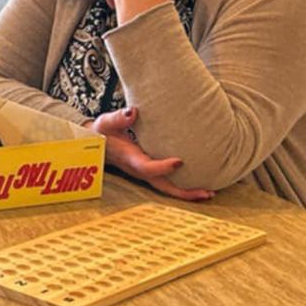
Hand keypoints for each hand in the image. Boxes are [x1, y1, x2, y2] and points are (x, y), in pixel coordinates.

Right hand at [86, 106, 213, 201]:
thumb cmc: (103, 132)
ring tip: (209, 192)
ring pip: (167, 187)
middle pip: (163, 186)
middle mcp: (139, 169)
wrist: (96, 145)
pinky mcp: (149, 171)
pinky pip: (167, 182)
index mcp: (130, 158)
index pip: (147, 167)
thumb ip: (119, 118)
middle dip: (184, 192)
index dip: (163, 167)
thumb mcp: (106, 123)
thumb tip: (134, 112)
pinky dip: (183, 186)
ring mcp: (145, 173)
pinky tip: (199, 184)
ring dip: (187, 192)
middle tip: (206, 192)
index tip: (180, 162)